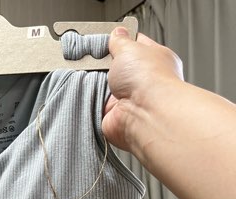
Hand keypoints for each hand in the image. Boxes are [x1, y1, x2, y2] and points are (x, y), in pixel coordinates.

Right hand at [102, 27, 183, 151]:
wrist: (143, 114)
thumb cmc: (149, 81)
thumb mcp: (130, 47)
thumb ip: (120, 41)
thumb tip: (117, 35)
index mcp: (154, 60)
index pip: (136, 46)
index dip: (120, 42)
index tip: (106, 39)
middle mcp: (143, 81)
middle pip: (117, 68)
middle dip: (105, 64)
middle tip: (97, 59)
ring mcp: (129, 100)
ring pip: (105, 87)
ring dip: (98, 83)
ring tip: (94, 76)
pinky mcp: (115, 115)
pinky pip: (97, 105)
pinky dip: (91, 100)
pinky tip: (90, 93)